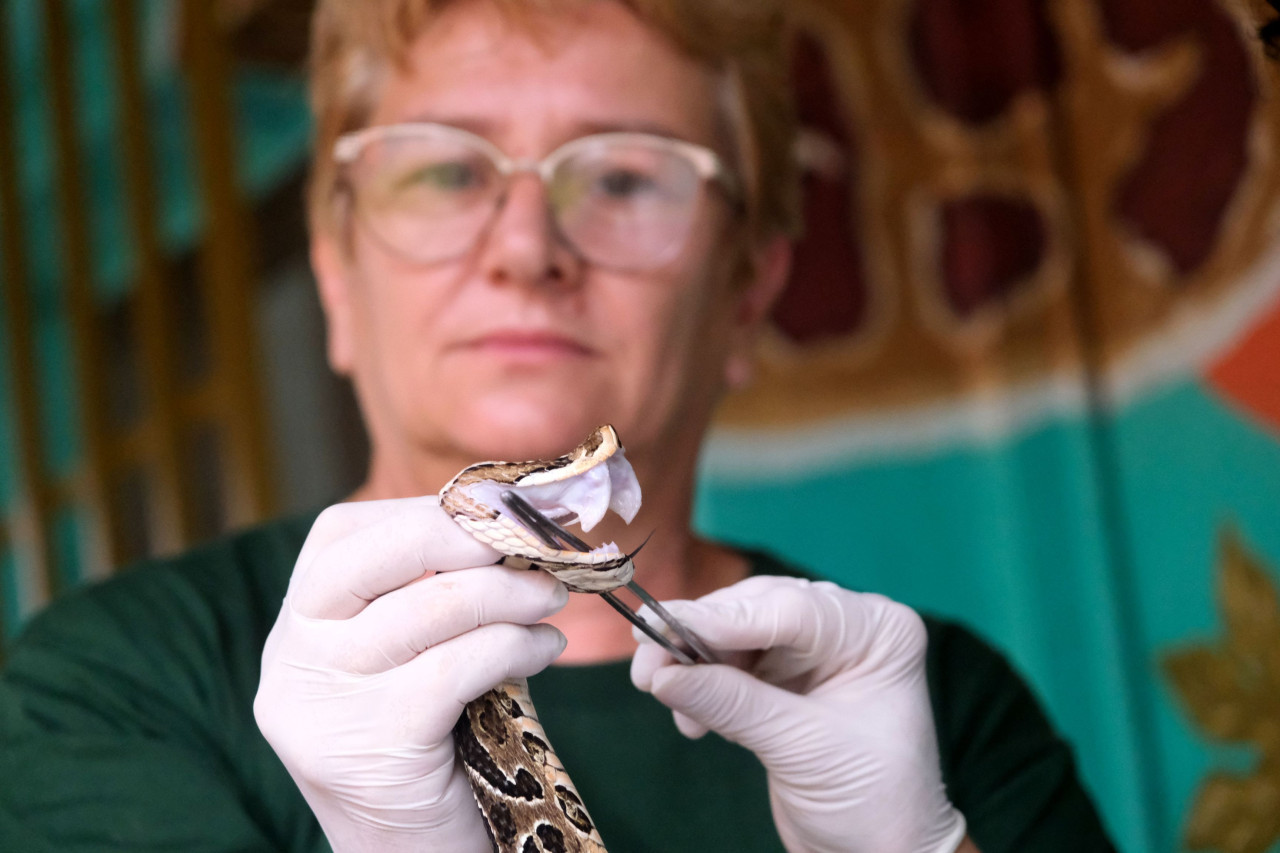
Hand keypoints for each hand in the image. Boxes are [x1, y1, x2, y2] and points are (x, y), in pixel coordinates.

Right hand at [254, 497, 569, 852]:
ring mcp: (326, 701)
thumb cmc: (427, 743)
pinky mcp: (373, 744)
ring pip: (434, 607)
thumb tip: (512, 524)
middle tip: (534, 540)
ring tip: (553, 598)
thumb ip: (434, 593)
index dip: (428, 512)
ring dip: (513, 593)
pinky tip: (543, 649)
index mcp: (296, 624)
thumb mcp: (409, 657)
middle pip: (380, 555)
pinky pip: (460, 666)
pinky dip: (517, 646)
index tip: (498, 510)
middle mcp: (293, 656)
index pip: (344, 534)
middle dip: (468, 535)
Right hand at [631, 575, 967, 852]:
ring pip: (736, 633)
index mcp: (876, 630)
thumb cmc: (870, 800)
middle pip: (757, 610)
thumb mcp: (803, 748)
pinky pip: (731, 663)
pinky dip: (702, 685)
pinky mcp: (785, 678)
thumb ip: (733, 704)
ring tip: (657, 689)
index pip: (792, 608)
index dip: (724, 617)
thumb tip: (664, 673)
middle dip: (698, 635)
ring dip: (693, 661)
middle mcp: (848, 627)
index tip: (665, 626)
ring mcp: (815, 652)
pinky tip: (691, 719)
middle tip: (648, 661)